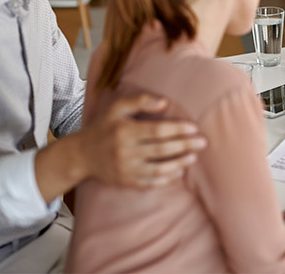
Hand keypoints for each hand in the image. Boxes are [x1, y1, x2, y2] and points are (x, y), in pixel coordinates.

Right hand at [80, 94, 206, 187]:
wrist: (82, 154)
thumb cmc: (104, 127)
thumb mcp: (117, 108)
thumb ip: (140, 101)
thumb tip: (165, 102)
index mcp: (125, 131)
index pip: (156, 131)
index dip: (177, 129)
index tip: (194, 127)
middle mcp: (126, 152)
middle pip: (161, 149)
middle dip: (184, 145)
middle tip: (202, 142)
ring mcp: (126, 169)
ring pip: (158, 169)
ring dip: (179, 163)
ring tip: (193, 157)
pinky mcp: (126, 182)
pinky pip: (150, 183)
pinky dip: (166, 179)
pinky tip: (179, 173)